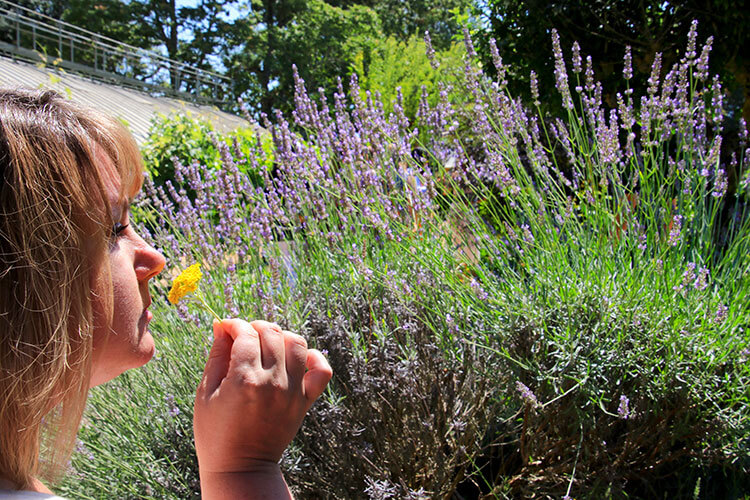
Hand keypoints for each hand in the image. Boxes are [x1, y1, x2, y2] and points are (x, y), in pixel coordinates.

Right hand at [193, 318, 331, 494]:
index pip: (246, 333)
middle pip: (271, 333)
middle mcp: (273, 382)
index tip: (226, 328)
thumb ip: (216, 356)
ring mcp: (292, 391)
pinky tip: (297, 358)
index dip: (234, 325)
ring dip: (281, 336)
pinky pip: (321, 370)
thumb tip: (222, 326)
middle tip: (244, 336)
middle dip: (255, 326)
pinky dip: (313, 357)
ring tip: (267, 344)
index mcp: (244, 379)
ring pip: (297, 343)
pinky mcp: (305, 401)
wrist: (241, 467)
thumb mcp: (206, 394)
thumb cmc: (215, 432)